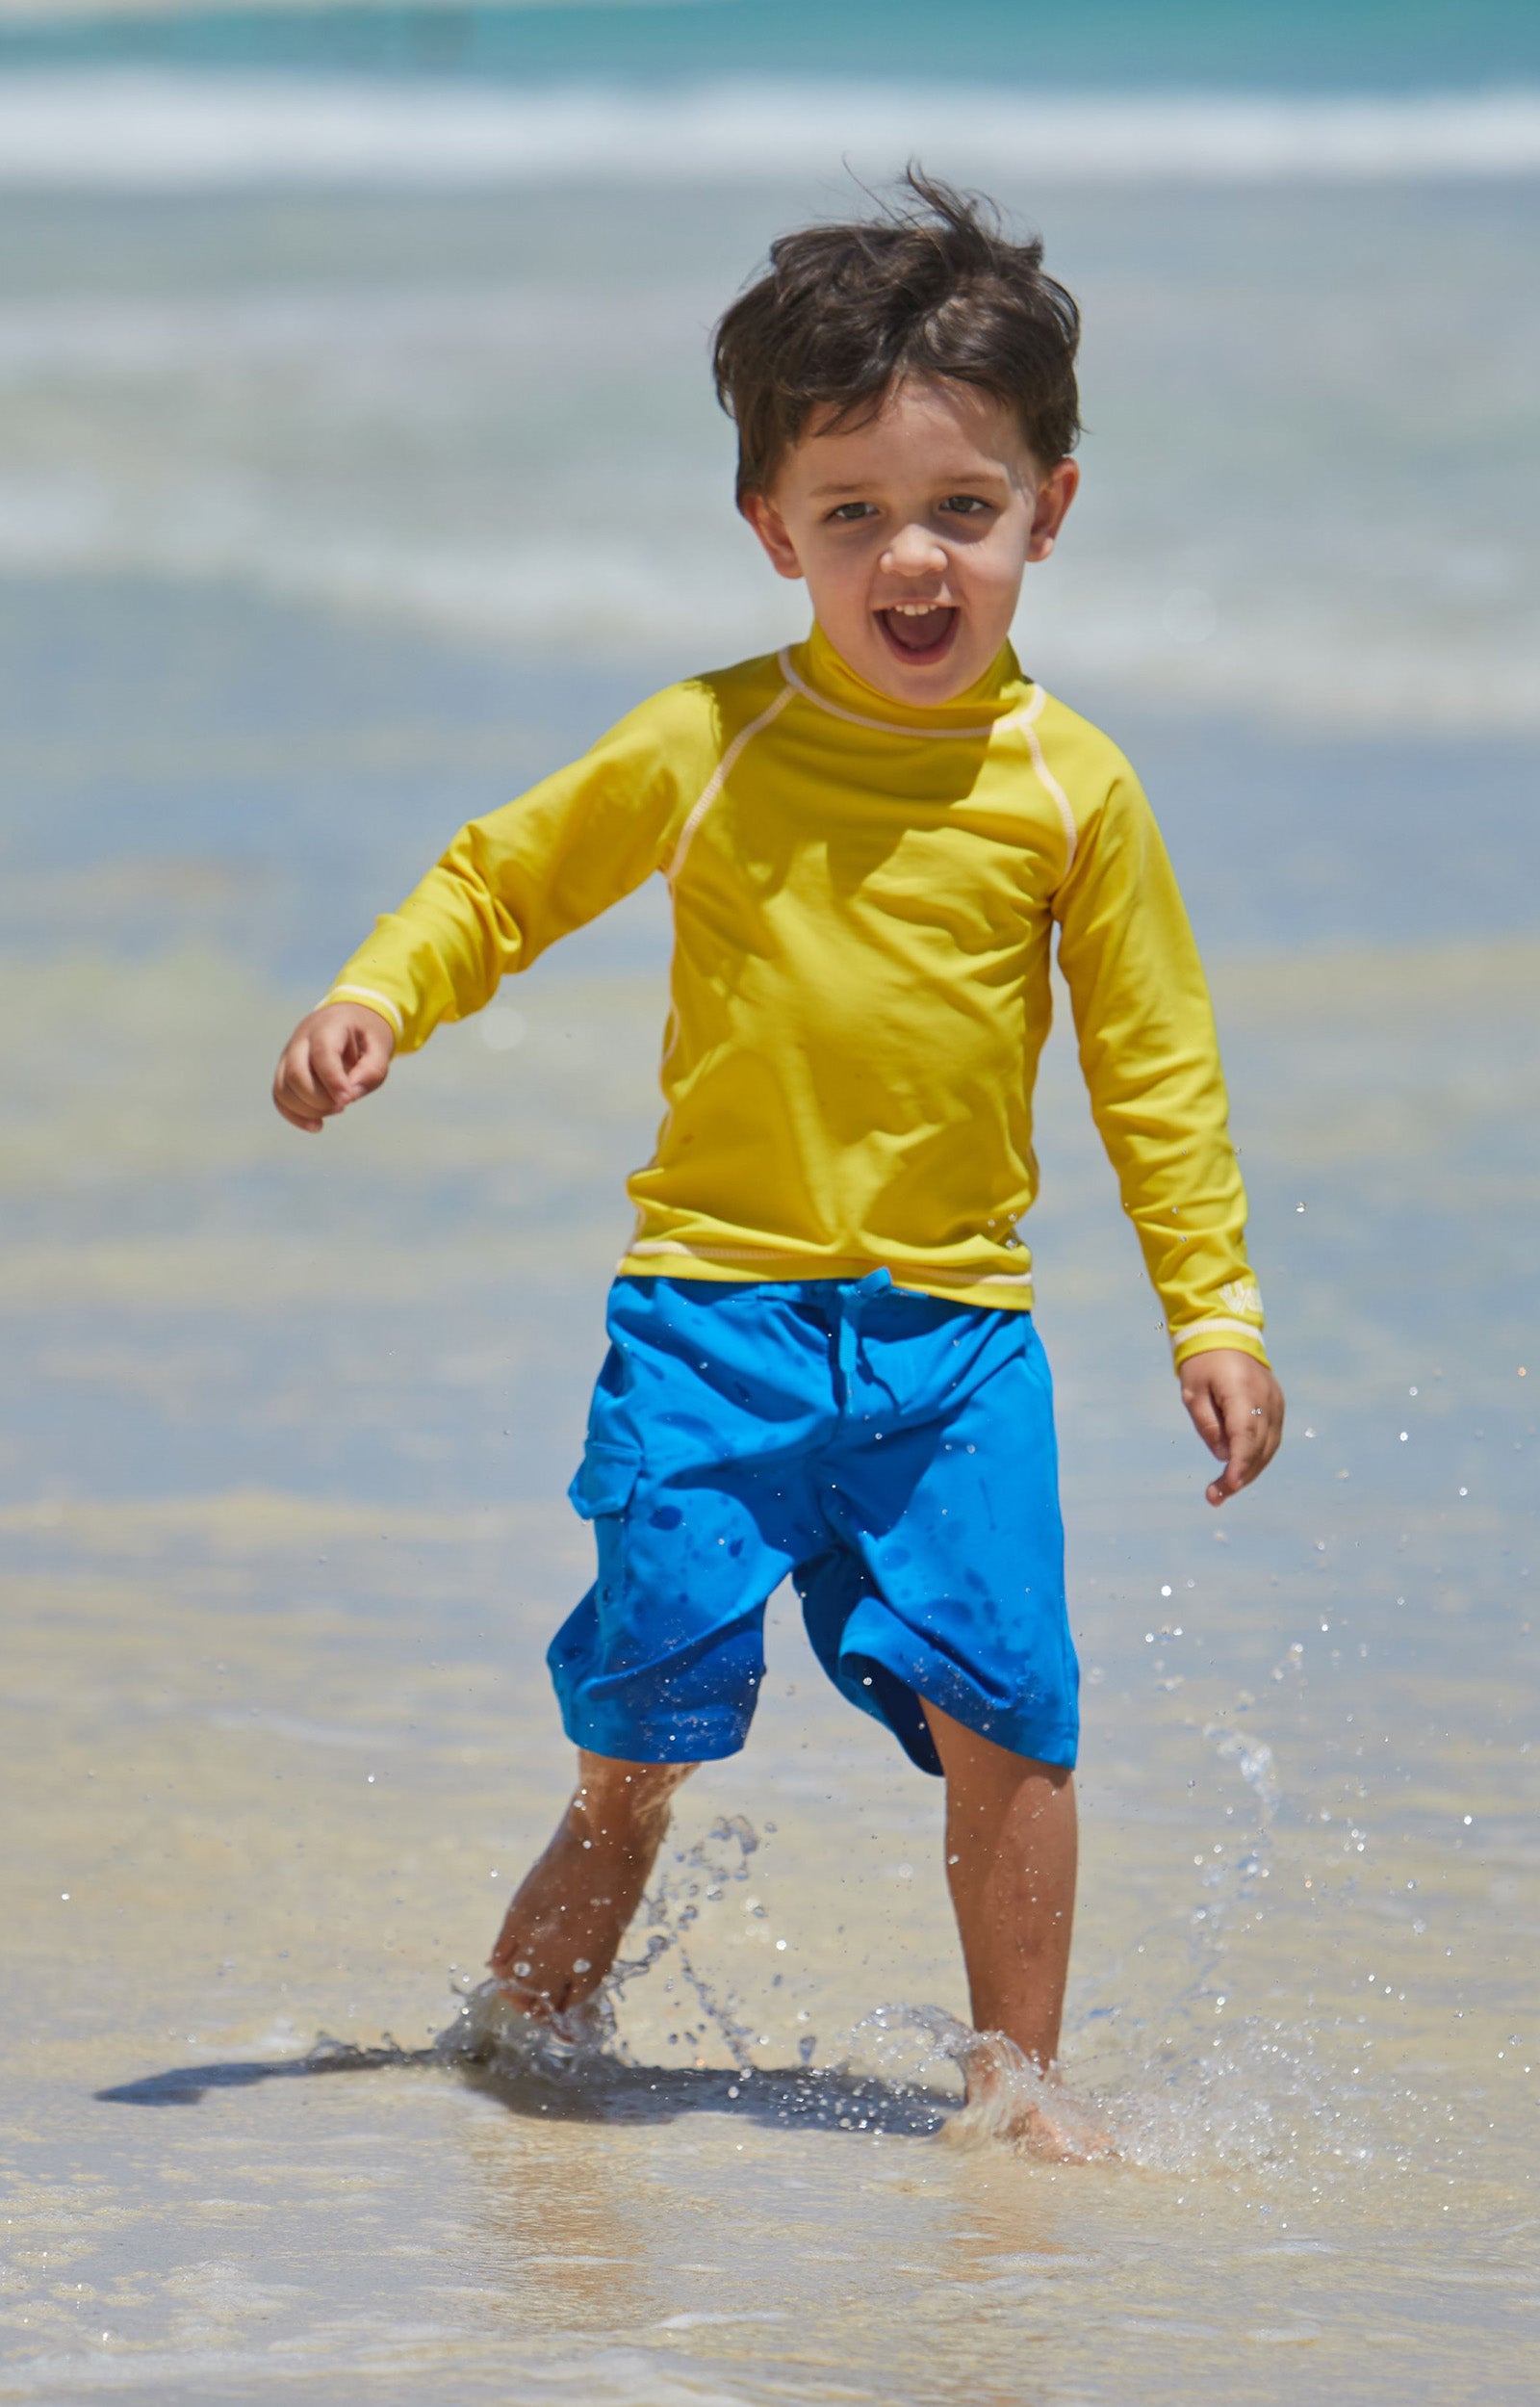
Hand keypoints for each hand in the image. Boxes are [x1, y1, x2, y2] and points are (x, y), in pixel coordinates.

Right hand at [272, 1002, 395, 1133]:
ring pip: (283, 1089)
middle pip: (296, 1074)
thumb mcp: (381, 1047)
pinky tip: (317, 1125)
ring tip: (335, 1109)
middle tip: (344, 1105)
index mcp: (329, 1025)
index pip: (322, 1053)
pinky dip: (295, 1115)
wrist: (350, 1020)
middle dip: (319, 1100)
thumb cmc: (367, 1036)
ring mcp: (289, 1054)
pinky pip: (279, 1097)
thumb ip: (372, 1070)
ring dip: (307, 1110)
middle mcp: (302, 1038)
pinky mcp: (285, 1070)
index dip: (332, 1080)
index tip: (347, 1101)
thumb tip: (350, 1094)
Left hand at [1179, 1349, 1284, 1506]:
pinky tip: (1240, 1470)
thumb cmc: (1203, 1365)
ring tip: (1224, 1489)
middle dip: (1239, 1475)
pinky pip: (1271, 1439)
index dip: (1239, 1464)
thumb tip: (1222, 1455)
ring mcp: (1275, 1403)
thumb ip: (1207, 1424)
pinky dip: (1257, 1457)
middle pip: (1258, 1447)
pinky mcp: (1277, 1406)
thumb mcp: (1193, 1393)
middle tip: (1214, 1497)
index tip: (1230, 1486)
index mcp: (1242, 1392)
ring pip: (1268, 1447)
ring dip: (1249, 1471)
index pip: (1245, 1435)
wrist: (1226, 1335)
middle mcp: (1265, 1399)